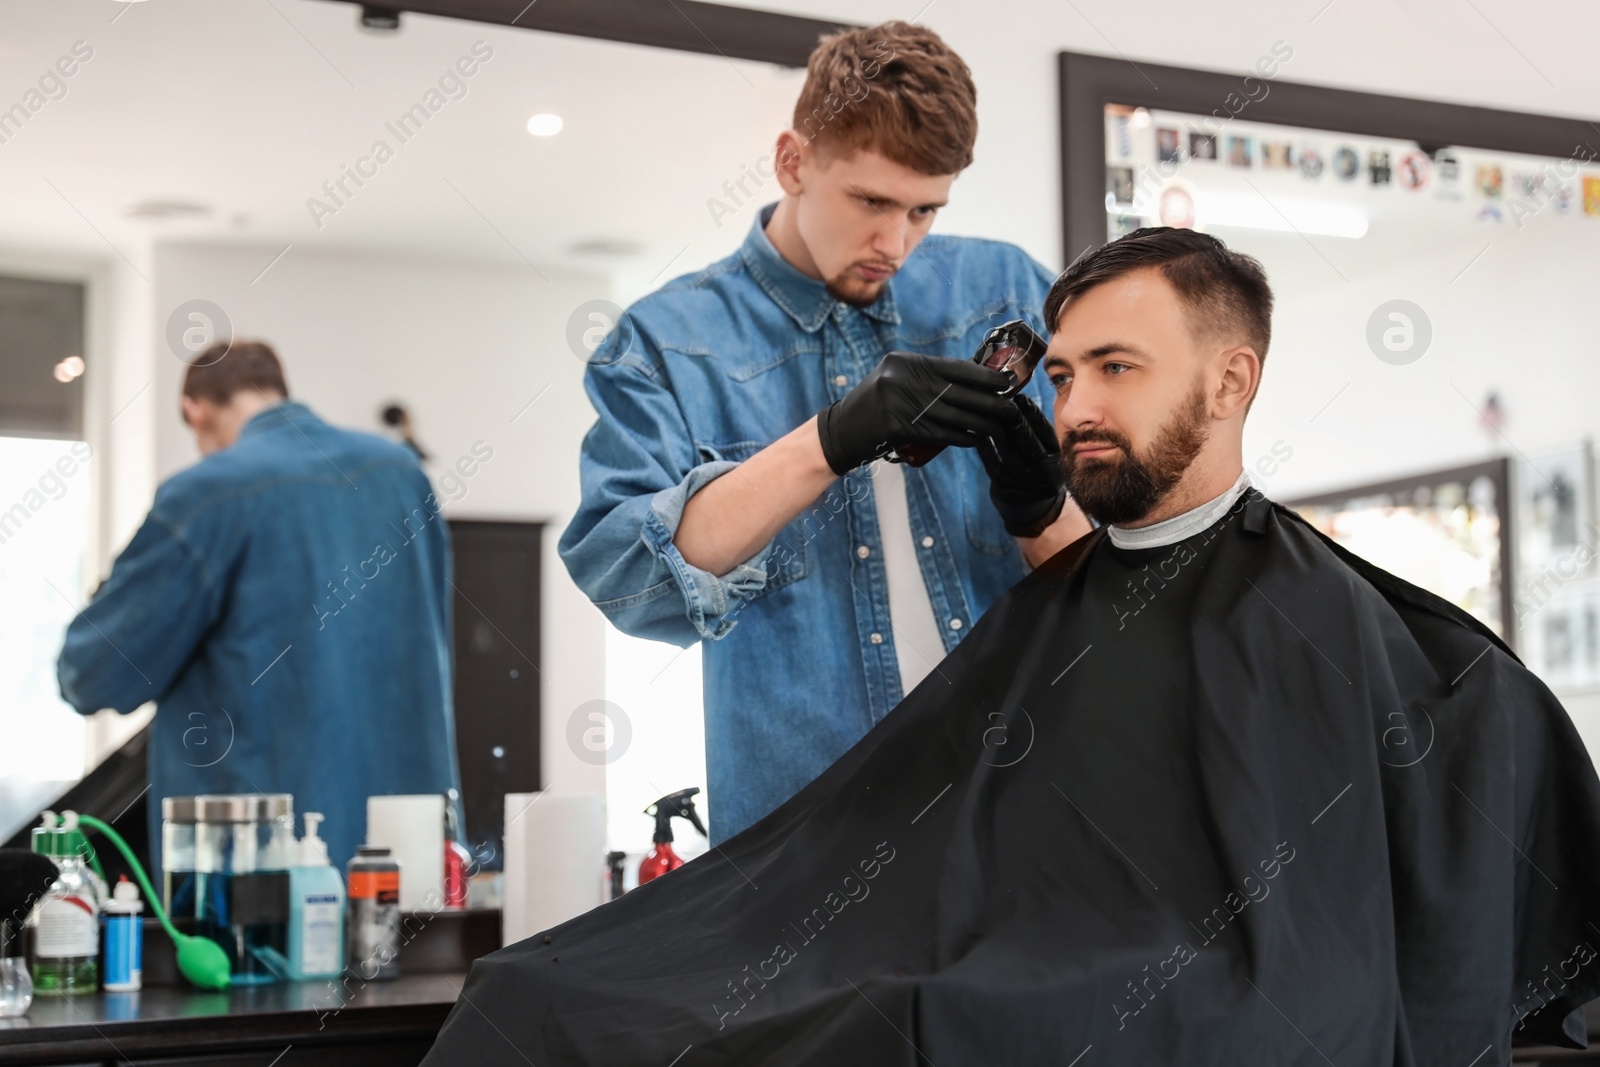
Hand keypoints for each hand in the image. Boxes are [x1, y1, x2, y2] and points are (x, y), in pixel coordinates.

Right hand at [815, 352, 1018, 475]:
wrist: (839, 432)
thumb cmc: (872, 407)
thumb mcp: (894, 381)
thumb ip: (925, 378)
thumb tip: (970, 381)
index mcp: (904, 362)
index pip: (954, 367)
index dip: (984, 376)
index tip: (1006, 383)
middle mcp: (902, 378)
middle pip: (958, 391)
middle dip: (989, 401)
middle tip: (1011, 408)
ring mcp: (899, 403)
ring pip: (954, 414)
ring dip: (982, 422)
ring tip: (1001, 426)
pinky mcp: (898, 428)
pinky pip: (941, 433)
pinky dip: (963, 437)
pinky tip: (978, 439)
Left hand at [977, 393, 1066, 538]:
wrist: (1034, 511)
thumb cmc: (1037, 472)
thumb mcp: (1046, 454)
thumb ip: (1037, 433)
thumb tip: (1020, 399)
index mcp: (1056, 458)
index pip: (1045, 431)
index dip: (1032, 413)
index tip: (1021, 396)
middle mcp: (1043, 470)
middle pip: (1026, 439)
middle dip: (1013, 417)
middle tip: (1001, 399)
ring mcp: (1023, 481)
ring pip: (1008, 449)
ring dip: (996, 428)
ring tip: (986, 410)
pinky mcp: (1005, 488)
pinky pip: (992, 463)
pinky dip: (984, 446)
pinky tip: (977, 432)